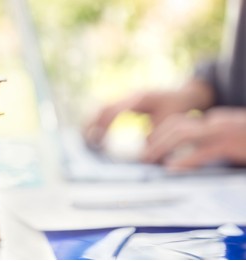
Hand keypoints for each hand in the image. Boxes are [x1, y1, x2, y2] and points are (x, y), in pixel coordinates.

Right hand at [84, 79, 213, 149]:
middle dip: (91, 124)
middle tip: (85, 142)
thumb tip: (141, 157)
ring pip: (102, 108)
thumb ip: (154, 139)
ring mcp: (127, 98)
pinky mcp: (126, 103)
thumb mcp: (169, 124)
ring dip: (93, 123)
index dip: (104, 126)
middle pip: (103, 107)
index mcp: (139, 99)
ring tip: (86, 140)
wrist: (186, 93)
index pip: (114, 111)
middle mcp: (129, 96)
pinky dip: (100, 122)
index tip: (98, 141)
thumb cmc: (178, 108)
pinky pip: (108, 111)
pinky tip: (97, 135)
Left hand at [143, 107, 245, 169]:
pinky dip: (186, 160)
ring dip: (162, 147)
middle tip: (143, 157)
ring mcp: (222, 132)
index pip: (177, 122)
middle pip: (176, 127)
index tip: (147, 145)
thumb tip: (179, 157)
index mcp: (212, 121)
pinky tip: (172, 168)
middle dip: (155, 141)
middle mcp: (214, 123)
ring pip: (184, 135)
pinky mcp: (231, 145)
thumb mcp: (225, 140)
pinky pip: (204, 151)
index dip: (158, 133)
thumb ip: (205, 143)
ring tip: (150, 161)